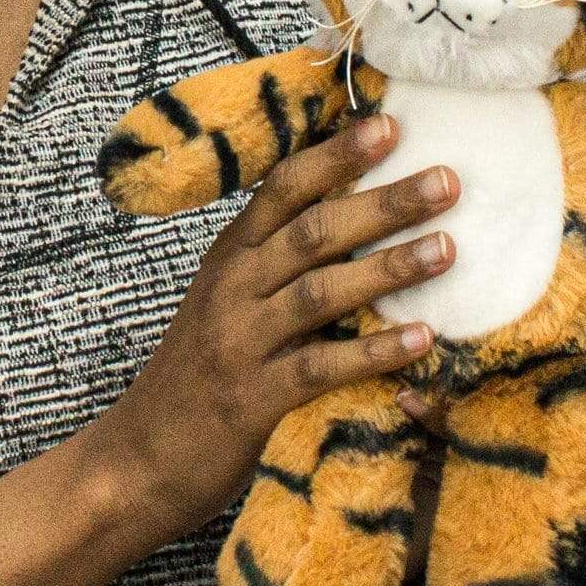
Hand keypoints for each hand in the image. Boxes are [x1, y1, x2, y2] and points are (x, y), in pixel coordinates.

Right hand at [96, 113, 460, 542]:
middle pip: (313, 230)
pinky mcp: (253, 399)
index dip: (336, 155)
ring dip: (389, 267)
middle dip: (383, 202)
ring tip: (448, 248)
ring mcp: (241, 341)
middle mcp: (233, 287)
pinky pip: (322, 367)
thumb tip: (352, 224)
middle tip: (447, 180)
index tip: (390, 126)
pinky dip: (374, 350)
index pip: (283, 187)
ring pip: (321, 291)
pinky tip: (422, 339)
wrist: (137, 458)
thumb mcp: (225, 303)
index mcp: (229, 256)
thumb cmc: (196, 376)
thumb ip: (273, 264)